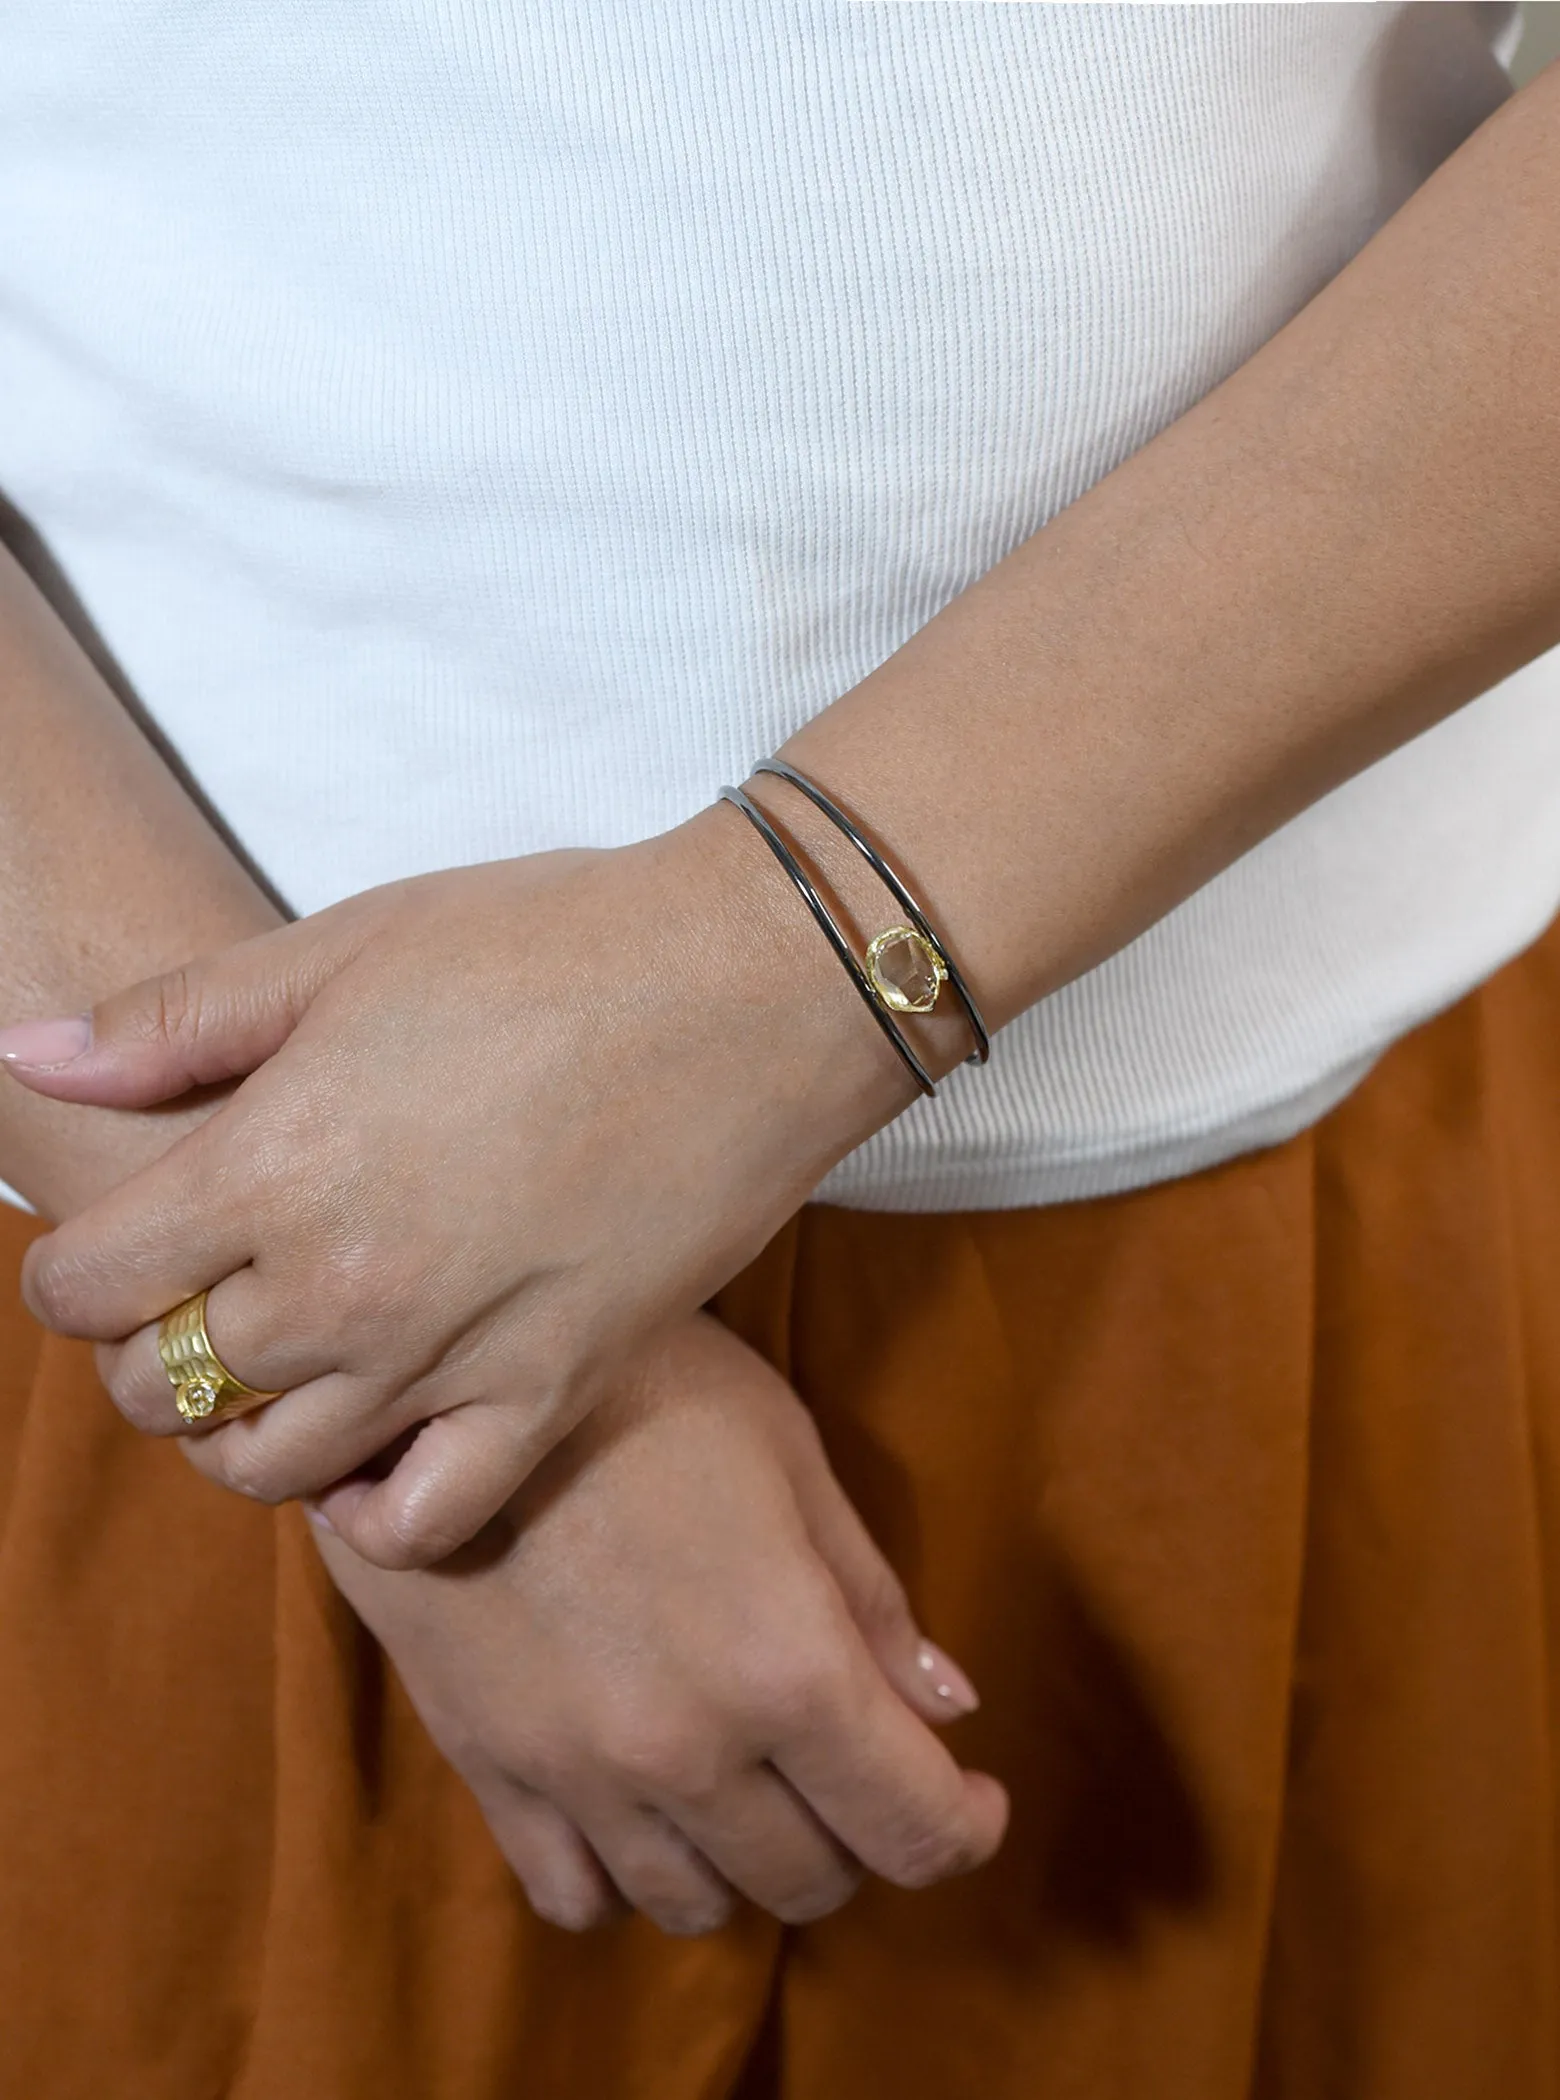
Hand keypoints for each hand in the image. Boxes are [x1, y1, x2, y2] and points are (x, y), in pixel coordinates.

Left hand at [0, 817, 912, 1566]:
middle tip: (204, 1291)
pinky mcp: (550, 1393)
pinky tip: (383, 1440)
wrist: (749, 987)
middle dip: (148, 1348)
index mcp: (269, 1166)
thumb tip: (30, 1060)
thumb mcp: (344, 947)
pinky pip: (421, 1519)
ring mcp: (447, 1356)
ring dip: (245, 1428)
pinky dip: (375, 1508)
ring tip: (287, 1360)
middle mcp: (339, 1287)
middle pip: (160, 1390)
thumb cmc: (550, 944)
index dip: (73, 1269)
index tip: (119, 1241)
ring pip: (268, 1469)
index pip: (83, 1290)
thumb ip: (175, 1022)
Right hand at [312, 1312, 1007, 1934]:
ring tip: (755, 1786)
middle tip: (856, 1765)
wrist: (444, 1369)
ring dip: (750, 1863)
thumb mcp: (786, 1453)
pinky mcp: (490, 1770)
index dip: (963, 1829)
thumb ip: (870, 1596)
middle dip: (862, 1836)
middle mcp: (689, 1749)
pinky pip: (575, 1898)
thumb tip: (949, 1706)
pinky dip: (629, 1878)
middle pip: (811, 1880)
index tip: (972, 1798)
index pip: (912, 1825)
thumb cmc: (644, 1381)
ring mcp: (580, 1774)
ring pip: (697, 1906)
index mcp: (786, 1664)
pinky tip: (645, 1807)